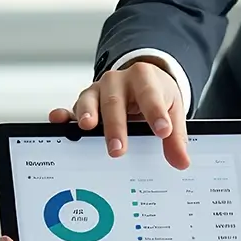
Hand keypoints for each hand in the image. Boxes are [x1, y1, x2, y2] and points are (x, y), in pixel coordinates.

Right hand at [49, 59, 189, 168]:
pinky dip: (64, 115)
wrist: (143, 81)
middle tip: (118, 149)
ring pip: (90, 101)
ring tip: (87, 128)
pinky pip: (71, 108)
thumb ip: (176, 138)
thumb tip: (181, 162)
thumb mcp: (172, 111)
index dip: (156, 114)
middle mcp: (118, 81)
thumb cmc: (157, 96)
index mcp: (144, 78)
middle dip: (116, 126)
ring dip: (88, 115)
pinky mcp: (84, 103)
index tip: (163, 131)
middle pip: (116, 102)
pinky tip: (58, 121)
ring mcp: (98, 91)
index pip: (151, 95)